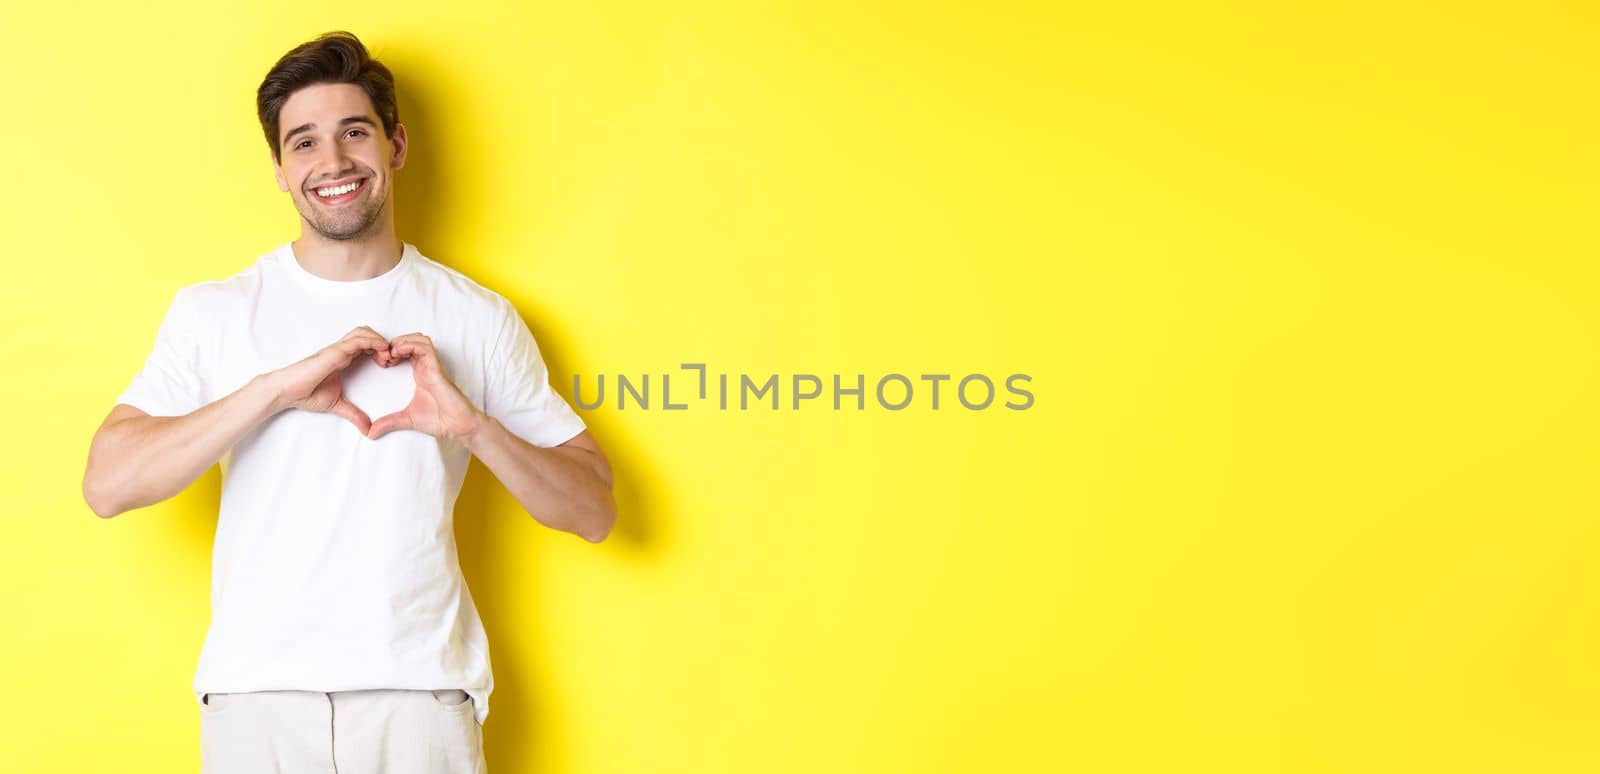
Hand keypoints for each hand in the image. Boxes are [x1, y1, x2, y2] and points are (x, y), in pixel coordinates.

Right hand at [270, 326, 392, 435]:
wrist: (287, 392)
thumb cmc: (306, 394)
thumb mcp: (337, 405)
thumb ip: (354, 415)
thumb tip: (368, 430)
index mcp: (343, 359)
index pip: (367, 346)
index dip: (382, 351)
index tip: (391, 364)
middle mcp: (341, 351)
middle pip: (368, 335)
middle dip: (384, 343)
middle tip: (393, 359)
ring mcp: (337, 349)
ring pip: (364, 333)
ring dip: (380, 340)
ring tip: (389, 355)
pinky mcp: (333, 352)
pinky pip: (357, 340)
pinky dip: (372, 342)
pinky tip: (382, 350)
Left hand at [367, 333, 484, 442]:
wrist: (457, 425)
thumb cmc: (439, 420)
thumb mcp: (406, 419)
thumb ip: (389, 422)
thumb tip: (370, 433)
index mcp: (419, 373)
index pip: (405, 351)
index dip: (390, 351)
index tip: (380, 362)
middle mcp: (426, 366)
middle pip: (411, 340)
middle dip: (394, 343)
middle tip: (382, 356)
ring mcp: (432, 365)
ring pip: (419, 339)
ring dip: (402, 341)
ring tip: (390, 353)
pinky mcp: (437, 367)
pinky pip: (425, 346)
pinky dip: (410, 344)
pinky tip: (398, 353)